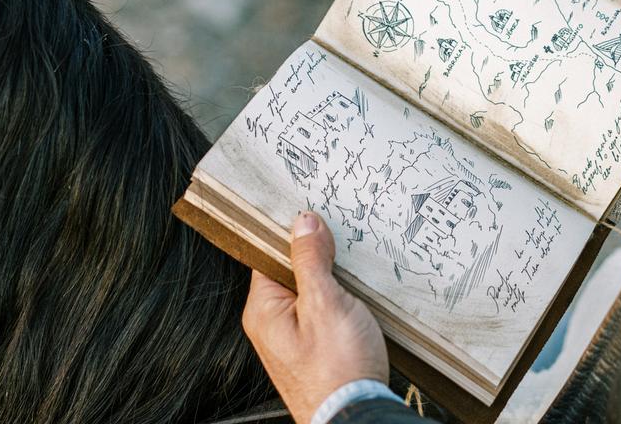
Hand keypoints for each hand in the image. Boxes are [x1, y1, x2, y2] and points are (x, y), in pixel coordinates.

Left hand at [242, 212, 388, 423]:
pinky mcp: (314, 348)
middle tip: (341, 240)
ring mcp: (293, 337)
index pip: (270, 254)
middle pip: (291, 271)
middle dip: (317, 255)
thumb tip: (303, 223)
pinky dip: (339, 300)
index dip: (293, 234)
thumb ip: (311, 260)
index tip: (315, 216)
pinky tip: (356, 298)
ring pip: (310, 291)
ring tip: (352, 270)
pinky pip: (322, 311)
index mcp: (263, 309)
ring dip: (332, 279)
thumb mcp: (326, 303)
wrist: (354, 416)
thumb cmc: (337, 369)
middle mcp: (272, 323)